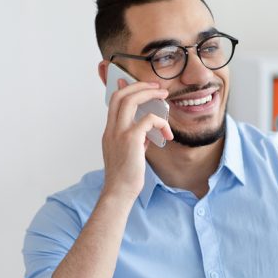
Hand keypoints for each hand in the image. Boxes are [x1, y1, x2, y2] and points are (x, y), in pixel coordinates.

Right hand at [101, 79, 172, 201]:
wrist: (119, 192)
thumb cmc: (125, 177)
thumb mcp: (130, 153)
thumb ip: (137, 139)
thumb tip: (149, 132)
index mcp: (110, 131)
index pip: (114, 100)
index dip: (127, 88)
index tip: (142, 85)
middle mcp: (111, 129)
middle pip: (120, 95)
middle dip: (140, 85)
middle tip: (157, 87)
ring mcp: (119, 133)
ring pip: (130, 100)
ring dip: (149, 94)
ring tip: (164, 96)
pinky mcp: (131, 139)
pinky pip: (148, 119)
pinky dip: (160, 122)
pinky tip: (168, 134)